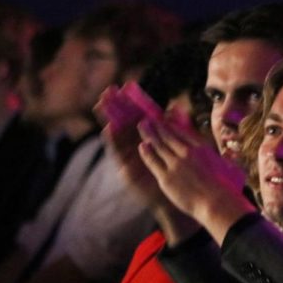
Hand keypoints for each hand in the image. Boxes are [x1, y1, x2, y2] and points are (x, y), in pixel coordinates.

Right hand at [96, 83, 170, 209]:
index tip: (127, 85)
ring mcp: (131, 156)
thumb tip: (175, 108)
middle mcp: (138, 145)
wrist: (180, 196)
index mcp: (150, 138)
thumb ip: (175, 128)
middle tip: (108, 91)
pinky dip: (113, 140)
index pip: (140, 115)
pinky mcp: (127, 169)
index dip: (133, 101)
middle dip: (116, 106)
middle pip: (125, 121)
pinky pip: (118, 153)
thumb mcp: (179, 148)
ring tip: (103, 105)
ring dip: (110, 119)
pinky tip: (108, 128)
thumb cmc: (180, 173)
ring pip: (118, 134)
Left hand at [137, 113, 254, 242]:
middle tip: (148, 120)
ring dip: (149, 134)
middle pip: (168, 136)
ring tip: (142, 127)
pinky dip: (147, 152)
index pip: (183, 133)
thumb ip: (229, 160)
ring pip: (158, 145)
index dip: (172, 127)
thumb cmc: (228, 189)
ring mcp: (175, 164)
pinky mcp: (166, 177)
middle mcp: (187, 152)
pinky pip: (153, 161)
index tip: (165, 122)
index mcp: (202, 149)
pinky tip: (142, 146)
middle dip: (157, 127)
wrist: (216, 202)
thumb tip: (231, 156)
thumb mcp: (232, 168)